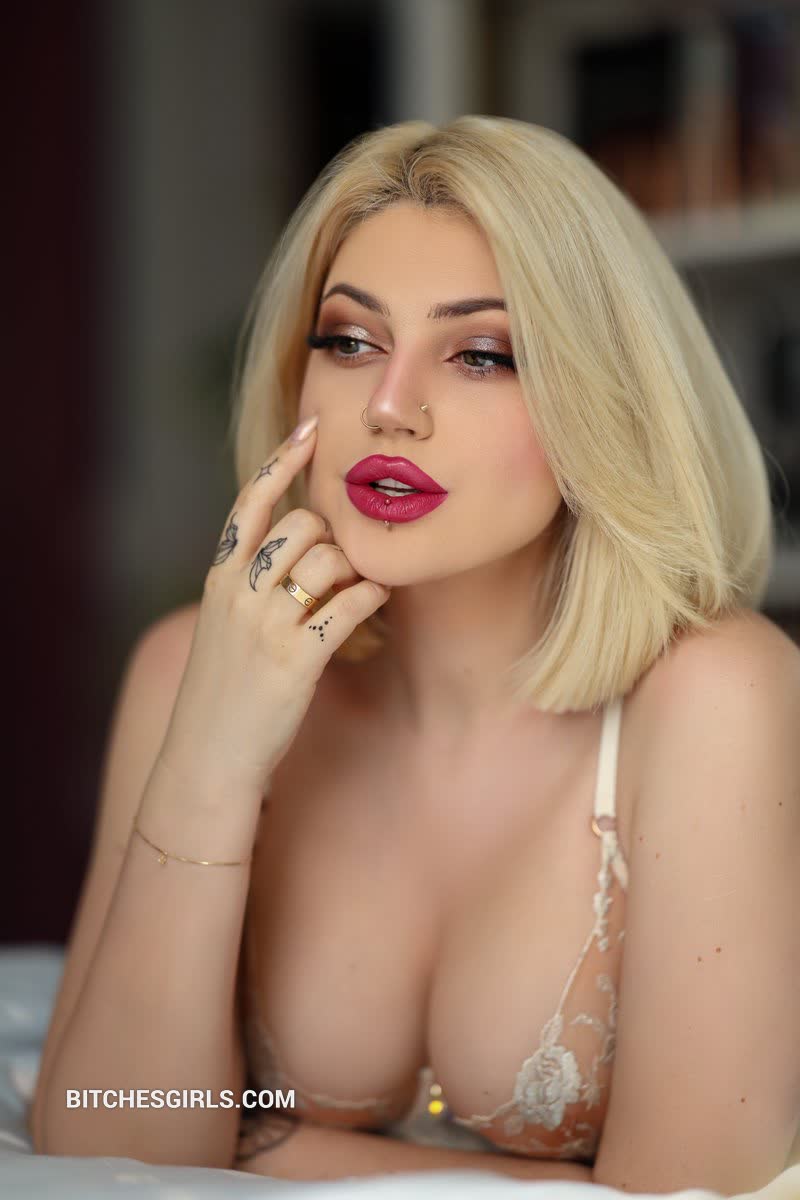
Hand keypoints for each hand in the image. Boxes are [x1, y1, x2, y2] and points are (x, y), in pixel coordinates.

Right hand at [156, 415, 390, 798]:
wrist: (209, 756)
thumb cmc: (224, 691)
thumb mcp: (224, 625)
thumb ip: (250, 583)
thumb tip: (302, 547)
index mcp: (220, 578)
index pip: (250, 503)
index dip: (282, 462)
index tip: (310, 429)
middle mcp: (239, 592)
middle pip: (304, 527)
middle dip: (335, 540)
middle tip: (344, 571)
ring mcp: (265, 624)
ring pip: (330, 560)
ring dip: (355, 571)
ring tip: (357, 592)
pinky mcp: (295, 659)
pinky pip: (350, 605)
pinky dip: (371, 597)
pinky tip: (376, 602)